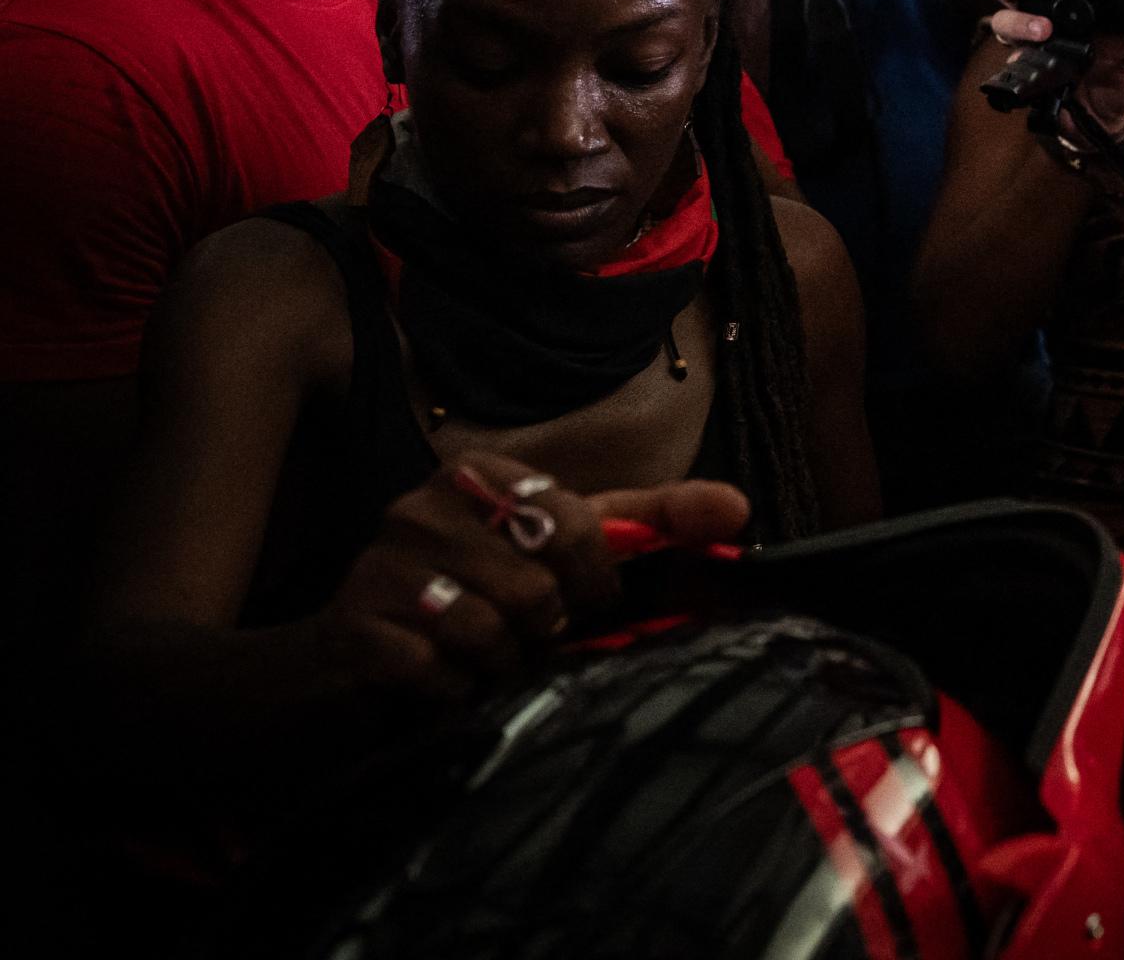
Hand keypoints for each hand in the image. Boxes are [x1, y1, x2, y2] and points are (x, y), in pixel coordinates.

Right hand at [316, 457, 750, 702]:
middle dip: (548, 627)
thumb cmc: (475, 593)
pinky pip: (438, 671)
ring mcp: (380, 562)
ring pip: (492, 631)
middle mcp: (424, 504)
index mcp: (482, 473)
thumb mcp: (561, 546)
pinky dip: (455, 690)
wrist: (345, 657)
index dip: (596, 582)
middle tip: (531, 637)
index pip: (577, 524)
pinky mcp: (353, 626)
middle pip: (538, 585)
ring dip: (502, 664)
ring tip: (485, 659)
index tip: (585, 603)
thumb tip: (738, 506)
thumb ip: (651, 520)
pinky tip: (441, 680)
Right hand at [989, 0, 1123, 138]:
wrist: (1108, 121)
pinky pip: (1012, 64)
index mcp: (1073, 7)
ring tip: (1043, 30)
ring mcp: (1032, 46)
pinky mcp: (1027, 74)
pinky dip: (1018, 61)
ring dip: (1019, 21)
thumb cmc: (1121, 79)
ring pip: (1005, 23)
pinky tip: (1030, 62)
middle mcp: (1046, 20)